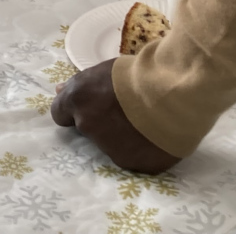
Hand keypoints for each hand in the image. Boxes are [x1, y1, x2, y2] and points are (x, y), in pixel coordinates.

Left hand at [53, 59, 181, 174]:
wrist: (176, 92)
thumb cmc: (140, 73)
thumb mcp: (105, 69)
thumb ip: (80, 84)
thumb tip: (60, 91)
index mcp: (79, 102)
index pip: (60, 114)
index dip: (76, 109)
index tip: (92, 105)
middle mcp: (90, 129)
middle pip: (90, 130)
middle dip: (103, 122)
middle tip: (126, 110)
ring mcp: (113, 151)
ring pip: (114, 145)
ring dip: (124, 136)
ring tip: (147, 120)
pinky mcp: (138, 166)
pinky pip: (137, 158)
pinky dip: (144, 149)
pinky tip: (158, 135)